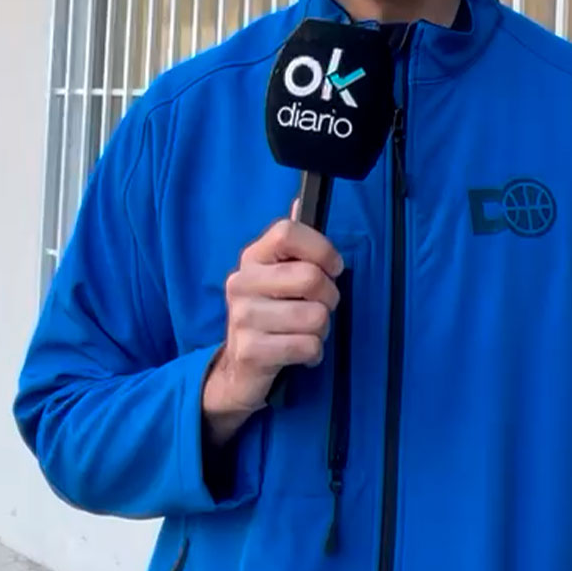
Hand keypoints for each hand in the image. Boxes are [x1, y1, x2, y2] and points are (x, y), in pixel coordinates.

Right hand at [202, 216, 342, 444]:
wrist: (238, 368)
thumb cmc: (269, 315)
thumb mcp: (275, 277)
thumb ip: (290, 244)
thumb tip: (299, 202)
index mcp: (251, 258)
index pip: (287, 233)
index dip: (321, 248)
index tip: (333, 267)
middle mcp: (242, 283)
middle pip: (311, 278)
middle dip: (329, 297)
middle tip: (319, 308)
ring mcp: (243, 317)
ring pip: (316, 317)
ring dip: (321, 330)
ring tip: (304, 333)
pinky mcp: (251, 351)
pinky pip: (308, 346)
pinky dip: (313, 353)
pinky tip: (298, 352)